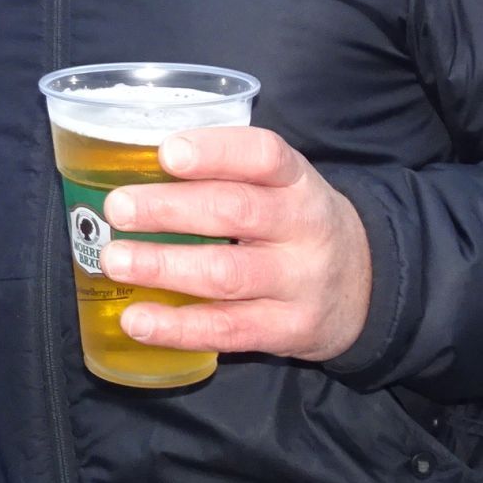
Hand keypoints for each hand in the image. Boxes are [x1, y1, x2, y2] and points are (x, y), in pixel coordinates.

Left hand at [99, 126, 371, 362]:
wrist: (367, 285)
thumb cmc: (295, 225)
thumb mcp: (281, 187)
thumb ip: (225, 175)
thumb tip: (131, 162)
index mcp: (297, 180)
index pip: (263, 155)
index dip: (215, 151)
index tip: (167, 153)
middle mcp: (305, 227)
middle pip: (237, 212)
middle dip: (170, 209)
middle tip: (119, 208)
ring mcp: (300, 283)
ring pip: (227, 274)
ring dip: (164, 266)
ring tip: (116, 260)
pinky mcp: (289, 331)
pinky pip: (228, 330)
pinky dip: (178, 327)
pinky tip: (137, 319)